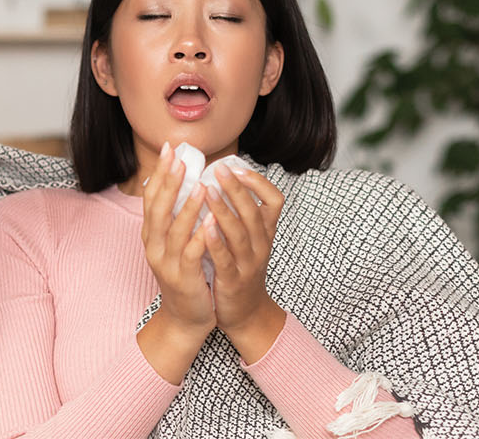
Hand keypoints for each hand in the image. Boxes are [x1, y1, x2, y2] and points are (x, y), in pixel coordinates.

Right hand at [135, 142, 215, 383]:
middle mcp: (154, 246)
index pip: (151, 197)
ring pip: (174, 230)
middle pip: (158, 209)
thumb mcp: (174, 243)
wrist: (185, 318)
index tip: (169, 149)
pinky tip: (211, 221)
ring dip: (187, 206)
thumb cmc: (185, 275)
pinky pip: (192, 254)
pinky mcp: (184, 278)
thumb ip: (174, 216)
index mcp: (152, 235)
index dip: (160, 173)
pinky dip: (200, 236)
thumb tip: (175, 182)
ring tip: (200, 185)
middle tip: (180, 158)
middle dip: (169, 182)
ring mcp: (167, 263)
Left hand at [202, 164, 288, 363]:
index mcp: (265, 232)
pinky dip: (216, 242)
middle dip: (237, 188)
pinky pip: (226, 259)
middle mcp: (261, 245)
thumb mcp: (247, 239)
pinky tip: (204, 226)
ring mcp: (249, 264)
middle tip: (218, 168)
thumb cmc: (240, 269)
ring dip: (224, 210)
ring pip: (240, 233)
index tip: (237, 167)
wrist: (245, 313)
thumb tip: (223, 178)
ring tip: (208, 190)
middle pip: (254, 212)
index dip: (258, 182)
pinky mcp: (234, 280)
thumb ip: (240, 213)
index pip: (274, 201)